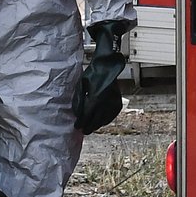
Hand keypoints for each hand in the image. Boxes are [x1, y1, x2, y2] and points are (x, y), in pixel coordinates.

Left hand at [72, 20, 129, 134]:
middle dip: (89, 127)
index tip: (77, 126)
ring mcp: (113, 102)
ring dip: (97, 124)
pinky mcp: (118, 101)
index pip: (87, 116)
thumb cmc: (92, 74)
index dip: (81, 123)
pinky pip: (112, 115)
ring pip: (105, 119)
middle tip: (83, 130)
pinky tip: (101, 121)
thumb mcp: (81, 85)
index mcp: (95, 98)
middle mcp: (106, 102)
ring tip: (91, 127)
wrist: (107, 65)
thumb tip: (78, 114)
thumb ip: (79, 100)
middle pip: (96, 120)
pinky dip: (106, 120)